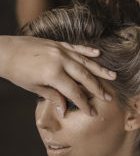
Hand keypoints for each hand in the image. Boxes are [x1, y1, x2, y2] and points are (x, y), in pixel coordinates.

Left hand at [0, 36, 115, 116]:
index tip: (92, 112)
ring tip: (112, 76)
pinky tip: (98, 54)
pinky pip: (76, 48)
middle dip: (97, 88)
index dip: (84, 103)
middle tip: (109, 97)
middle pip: (84, 76)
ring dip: (99, 69)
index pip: (74, 91)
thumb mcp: (34, 87)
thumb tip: (66, 109)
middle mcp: (60, 60)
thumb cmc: (17, 72)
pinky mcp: (58, 44)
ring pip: (84, 61)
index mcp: (53, 74)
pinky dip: (88, 51)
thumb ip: (53, 96)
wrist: (5, 51)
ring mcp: (60, 50)